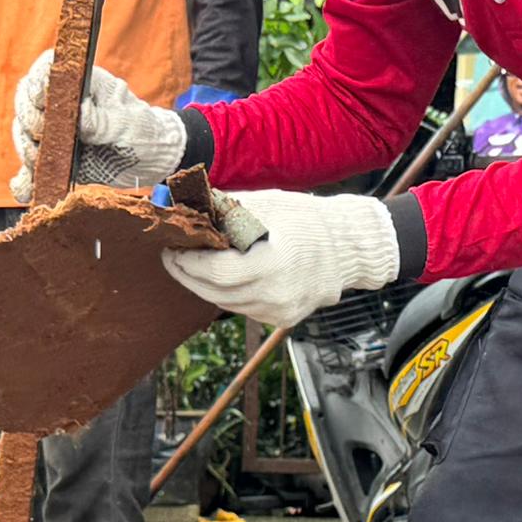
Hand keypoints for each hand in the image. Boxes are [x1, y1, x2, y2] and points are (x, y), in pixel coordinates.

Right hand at [10, 51, 187, 202]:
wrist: (150, 159)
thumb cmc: (142, 130)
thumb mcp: (128, 123)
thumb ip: (104, 119)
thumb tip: (80, 113)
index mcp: (79, 84)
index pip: (46, 72)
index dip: (36, 84)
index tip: (41, 101)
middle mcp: (59, 104)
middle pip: (26, 103)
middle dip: (28, 119)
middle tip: (39, 135)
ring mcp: (53, 131)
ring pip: (24, 134)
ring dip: (26, 149)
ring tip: (37, 164)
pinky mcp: (54, 158)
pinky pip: (33, 167)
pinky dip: (25, 179)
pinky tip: (23, 191)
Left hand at [162, 190, 398, 327]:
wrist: (348, 247)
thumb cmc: (307, 219)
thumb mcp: (266, 204)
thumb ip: (224, 208)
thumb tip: (183, 202)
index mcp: (272, 263)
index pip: (215, 271)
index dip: (187, 262)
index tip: (173, 248)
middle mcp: (275, 294)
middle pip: (214, 292)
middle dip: (187, 274)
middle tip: (173, 256)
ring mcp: (279, 311)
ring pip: (225, 303)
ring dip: (204, 285)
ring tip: (194, 264)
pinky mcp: (282, 318)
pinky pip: (242, 308)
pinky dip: (227, 293)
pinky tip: (222, 276)